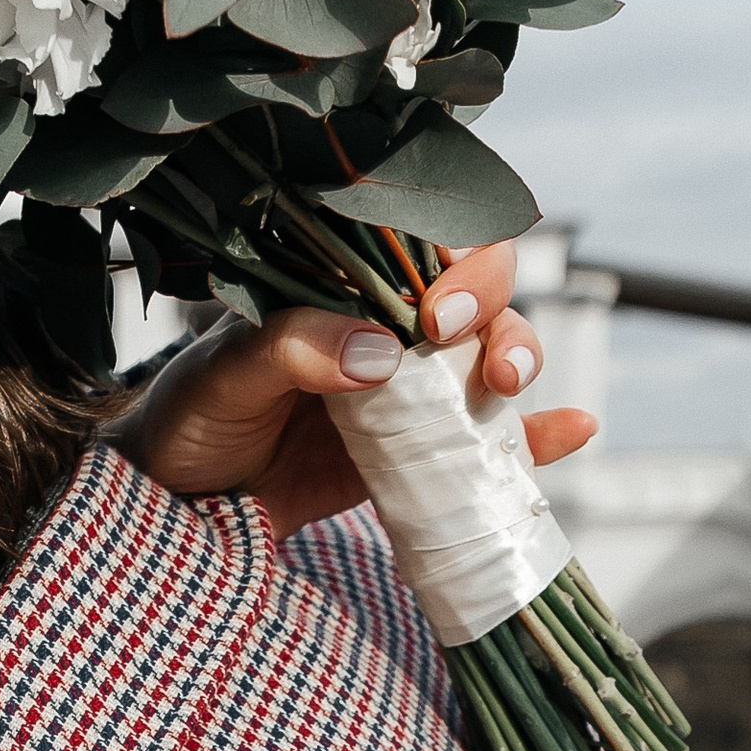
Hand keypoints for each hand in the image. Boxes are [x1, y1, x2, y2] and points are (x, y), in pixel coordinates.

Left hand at [104, 243, 598, 539]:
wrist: (179, 510)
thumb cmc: (190, 422)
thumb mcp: (225, 376)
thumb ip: (292, 350)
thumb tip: (378, 355)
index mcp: (335, 283)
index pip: (414, 240)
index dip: (447, 256)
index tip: (437, 305)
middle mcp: (381, 325)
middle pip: (470, 292)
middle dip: (492, 309)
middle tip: (468, 345)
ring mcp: (406, 389)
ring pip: (485, 356)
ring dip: (515, 357)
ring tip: (507, 386)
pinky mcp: (418, 454)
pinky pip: (487, 441)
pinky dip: (535, 437)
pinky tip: (571, 432)